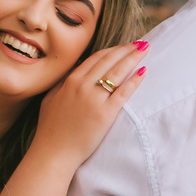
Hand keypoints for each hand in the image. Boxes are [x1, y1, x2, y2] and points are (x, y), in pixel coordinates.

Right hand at [33, 41, 148, 166]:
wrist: (53, 153)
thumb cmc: (50, 129)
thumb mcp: (51, 99)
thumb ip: (63, 83)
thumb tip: (75, 71)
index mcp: (70, 81)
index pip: (96, 58)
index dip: (113, 49)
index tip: (124, 45)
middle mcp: (82, 86)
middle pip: (109, 60)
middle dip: (127, 49)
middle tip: (141, 43)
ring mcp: (94, 99)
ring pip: (118, 72)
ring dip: (133, 58)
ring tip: (145, 50)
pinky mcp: (105, 114)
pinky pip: (123, 92)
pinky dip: (134, 80)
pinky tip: (143, 72)